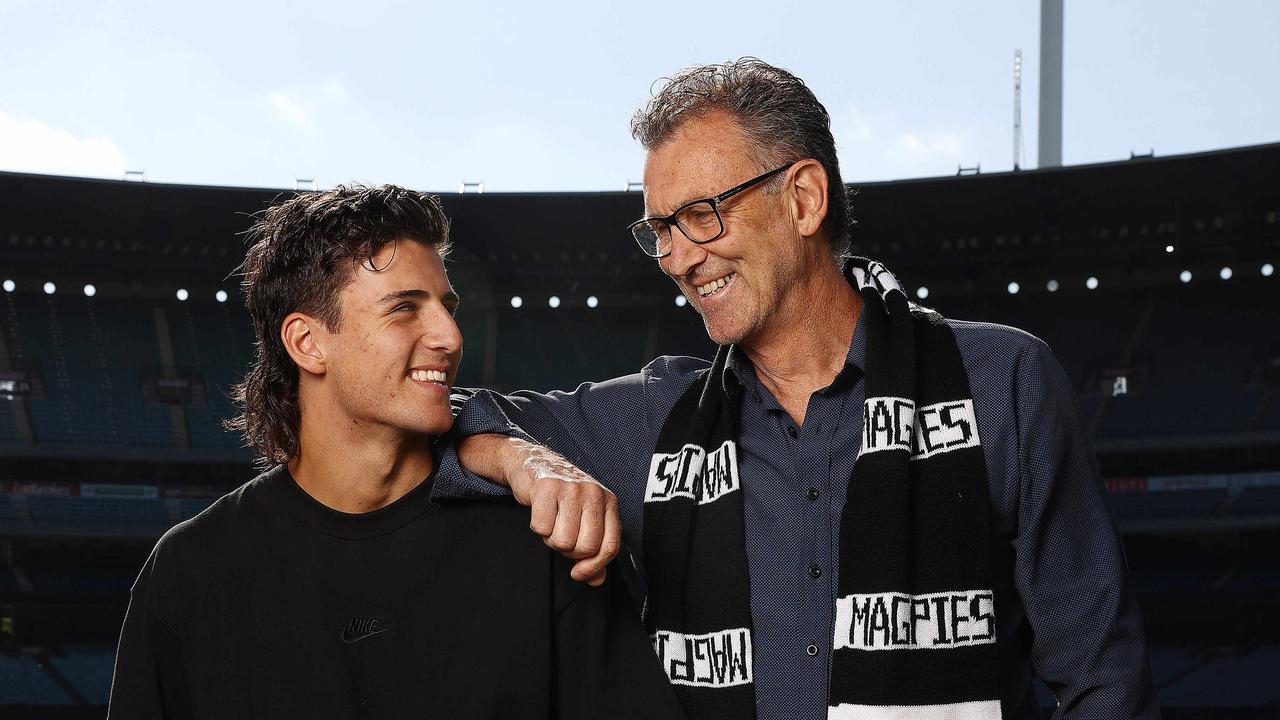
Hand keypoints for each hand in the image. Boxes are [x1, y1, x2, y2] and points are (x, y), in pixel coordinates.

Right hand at [500, 439, 621, 586]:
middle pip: (585, 547)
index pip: (610, 546)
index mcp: (608, 502)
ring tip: (552, 520)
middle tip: (562, 535)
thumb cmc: (562, 497)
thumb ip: (594, 551)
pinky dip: (538, 526)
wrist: (535, 463)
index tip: (579, 573)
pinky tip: (541, 511)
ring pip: (563, 541)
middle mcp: (593, 493)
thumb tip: (597, 580)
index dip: (594, 566)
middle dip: (569, 551)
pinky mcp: (547, 488)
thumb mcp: (585, 520)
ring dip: (551, 538)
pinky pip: (542, 528)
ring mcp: (571, 489)